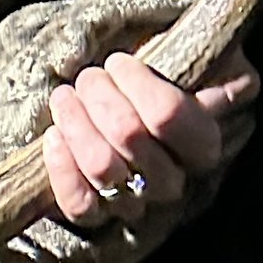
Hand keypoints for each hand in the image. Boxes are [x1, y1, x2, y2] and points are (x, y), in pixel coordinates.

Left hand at [43, 40, 259, 227]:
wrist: (126, 106)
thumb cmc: (155, 74)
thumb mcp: (178, 51)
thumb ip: (189, 45)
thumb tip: (178, 51)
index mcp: (208, 134)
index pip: (170, 115)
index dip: (137, 84)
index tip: (118, 61)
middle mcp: (181, 178)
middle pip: (131, 136)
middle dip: (99, 97)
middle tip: (89, 76)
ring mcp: (142, 202)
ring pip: (103, 168)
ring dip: (76, 123)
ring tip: (66, 97)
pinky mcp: (104, 217)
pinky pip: (80, 205)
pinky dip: (62, 167)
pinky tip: (54, 136)